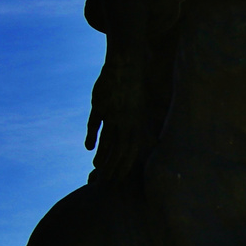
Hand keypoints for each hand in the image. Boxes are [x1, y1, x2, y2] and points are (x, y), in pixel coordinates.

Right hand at [85, 61, 147, 180]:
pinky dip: (92, 136)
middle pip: (119, 149)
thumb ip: (144, 126)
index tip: (119, 178)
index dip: (125, 165)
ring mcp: (113, 113)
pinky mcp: (100, 105)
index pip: (131, 150)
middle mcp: (126, 121)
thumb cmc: (134, 90)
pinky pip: (95, 124)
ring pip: (107, 139)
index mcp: (137, 123)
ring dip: (102, 155)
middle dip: (113, 166)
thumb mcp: (142, 109)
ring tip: (96, 167)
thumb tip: (158, 142)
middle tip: (106, 179)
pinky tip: (88, 147)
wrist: (127, 65)